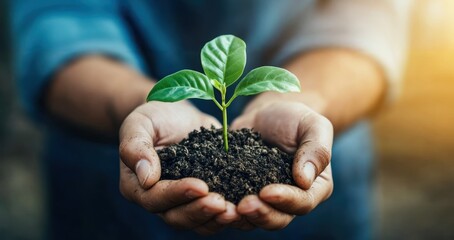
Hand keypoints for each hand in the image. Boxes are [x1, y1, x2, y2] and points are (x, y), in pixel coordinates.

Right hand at [119, 101, 239, 234]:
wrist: (177, 113)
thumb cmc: (154, 116)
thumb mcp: (139, 124)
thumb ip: (135, 147)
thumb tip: (147, 179)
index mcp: (138, 186)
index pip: (156, 198)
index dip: (178, 194)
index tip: (200, 186)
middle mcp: (161, 200)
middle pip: (178, 217)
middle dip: (201, 211)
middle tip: (221, 203)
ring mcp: (185, 201)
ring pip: (199, 222)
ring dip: (217, 219)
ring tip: (236, 211)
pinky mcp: (206, 196)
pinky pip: (216, 213)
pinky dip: (231, 212)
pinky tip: (247, 205)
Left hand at [230, 101, 333, 229]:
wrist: (268, 114)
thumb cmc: (296, 118)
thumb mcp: (313, 126)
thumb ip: (317, 150)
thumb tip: (305, 180)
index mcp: (314, 188)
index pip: (302, 202)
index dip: (286, 200)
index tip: (267, 191)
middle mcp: (290, 200)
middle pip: (278, 218)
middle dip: (260, 214)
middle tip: (243, 205)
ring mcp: (264, 200)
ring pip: (254, 219)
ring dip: (239, 217)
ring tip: (225, 208)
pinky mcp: (242, 193)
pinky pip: (233, 207)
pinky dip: (223, 207)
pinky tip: (210, 199)